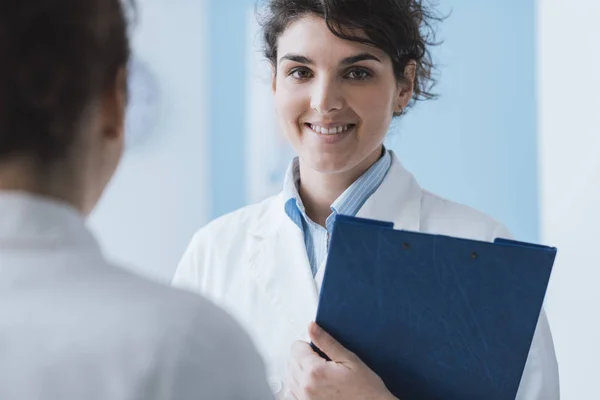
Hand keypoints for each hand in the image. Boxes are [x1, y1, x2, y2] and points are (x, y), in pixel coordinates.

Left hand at [283, 322, 397, 399]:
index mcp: (315, 371)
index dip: (308, 346)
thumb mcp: (349, 359)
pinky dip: (297, 388)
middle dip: (303, 358)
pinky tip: (312, 387)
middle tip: (322, 363)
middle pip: (291, 361)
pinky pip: (290, 394)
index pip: (295, 348)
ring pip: (289, 378)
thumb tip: (312, 326)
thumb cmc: (366, 388)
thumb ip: (326, 342)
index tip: (319, 351)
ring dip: (299, 373)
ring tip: (319, 375)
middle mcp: (306, 387)